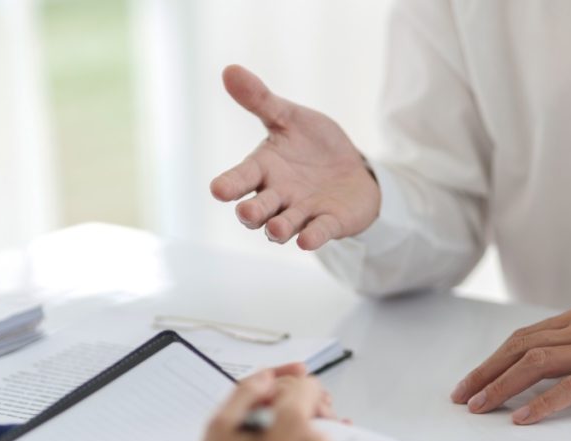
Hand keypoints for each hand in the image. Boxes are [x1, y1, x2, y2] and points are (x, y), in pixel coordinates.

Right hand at [187, 370, 335, 440]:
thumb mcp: (219, 429)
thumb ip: (246, 392)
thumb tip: (266, 379)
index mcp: (294, 424)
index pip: (306, 384)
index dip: (283, 386)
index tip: (271, 397)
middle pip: (314, 410)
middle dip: (290, 412)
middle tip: (261, 429)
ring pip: (316, 437)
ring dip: (296, 439)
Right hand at [210, 65, 380, 250]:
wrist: (352, 170)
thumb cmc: (312, 146)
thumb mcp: (289, 118)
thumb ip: (261, 100)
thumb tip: (229, 70)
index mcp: (263, 169)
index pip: (240, 178)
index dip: (229, 184)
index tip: (218, 190)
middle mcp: (278, 196)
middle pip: (258, 209)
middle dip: (251, 213)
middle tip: (247, 213)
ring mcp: (302, 212)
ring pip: (283, 226)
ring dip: (278, 229)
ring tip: (276, 230)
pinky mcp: (329, 223)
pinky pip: (318, 232)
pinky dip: (312, 237)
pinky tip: (307, 240)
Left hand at [450, 304, 570, 424]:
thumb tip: (533, 367)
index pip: (523, 338)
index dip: (491, 361)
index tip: (468, 384)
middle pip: (522, 348)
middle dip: (485, 374)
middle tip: (462, 398)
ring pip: (539, 364)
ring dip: (503, 387)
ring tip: (481, 408)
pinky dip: (543, 402)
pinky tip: (524, 417)